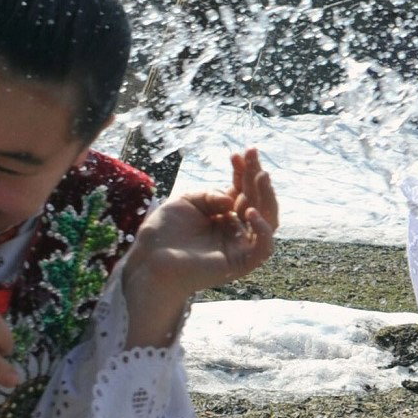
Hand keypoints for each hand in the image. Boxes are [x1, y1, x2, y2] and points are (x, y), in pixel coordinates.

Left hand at [122, 148, 278, 347]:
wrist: (150, 260)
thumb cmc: (164, 233)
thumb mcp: (186, 202)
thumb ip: (210, 195)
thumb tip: (231, 200)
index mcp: (223, 215)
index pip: (241, 191)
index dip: (243, 171)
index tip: (239, 153)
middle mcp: (235, 229)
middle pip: (257, 201)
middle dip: (256, 177)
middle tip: (254, 156)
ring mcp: (240, 246)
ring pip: (268, 221)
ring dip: (267, 197)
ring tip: (260, 176)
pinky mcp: (241, 264)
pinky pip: (263, 248)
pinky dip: (263, 230)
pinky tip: (250, 212)